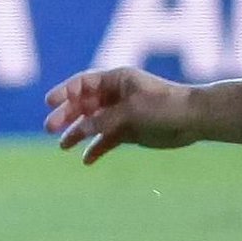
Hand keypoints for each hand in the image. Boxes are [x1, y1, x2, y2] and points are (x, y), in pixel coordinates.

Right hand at [44, 66, 198, 164]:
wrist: (193, 119)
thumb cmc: (163, 105)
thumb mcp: (130, 111)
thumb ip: (104, 120)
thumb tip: (80, 128)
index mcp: (117, 80)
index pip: (83, 83)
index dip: (64, 92)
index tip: (49, 103)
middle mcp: (116, 95)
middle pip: (84, 104)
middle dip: (67, 115)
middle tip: (49, 128)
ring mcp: (122, 114)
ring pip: (93, 123)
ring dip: (77, 132)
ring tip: (62, 146)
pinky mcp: (129, 131)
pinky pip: (107, 139)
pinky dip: (96, 148)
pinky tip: (86, 160)